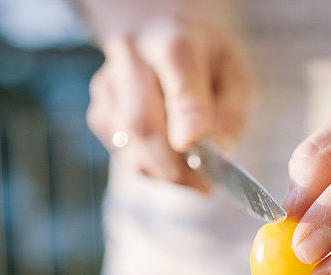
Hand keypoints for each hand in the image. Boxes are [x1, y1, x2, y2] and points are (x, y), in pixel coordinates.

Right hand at [85, 3, 252, 191]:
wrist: (152, 32)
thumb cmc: (201, 57)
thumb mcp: (232, 70)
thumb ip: (232, 109)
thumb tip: (220, 150)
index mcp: (174, 39)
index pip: (176, 67)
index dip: (184, 107)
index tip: (190, 143)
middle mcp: (132, 57)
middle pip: (142, 122)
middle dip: (174, 167)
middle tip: (204, 186)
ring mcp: (107, 85)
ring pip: (129, 146)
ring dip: (163, 171)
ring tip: (190, 170)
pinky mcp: (98, 112)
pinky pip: (123, 154)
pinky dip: (150, 166)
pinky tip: (166, 154)